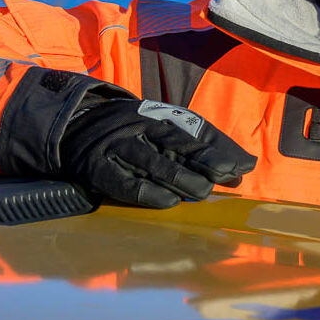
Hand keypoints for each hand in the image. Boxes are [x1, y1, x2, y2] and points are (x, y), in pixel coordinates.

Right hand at [57, 98, 256, 207]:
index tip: (240, 166)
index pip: (193, 132)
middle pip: (174, 144)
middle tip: (224, 178)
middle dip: (202, 161)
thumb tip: (246, 166)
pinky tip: (168, 202)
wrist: (73, 127)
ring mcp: (117, 148)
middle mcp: (138, 128)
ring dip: (179, 178)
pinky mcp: (98, 169)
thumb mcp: (164, 130)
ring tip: (201, 192)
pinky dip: (147, 193)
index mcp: (157, 117)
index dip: (217, 149)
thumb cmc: (131, 133)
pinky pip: (124, 183)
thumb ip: (205, 146)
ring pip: (152, 162)